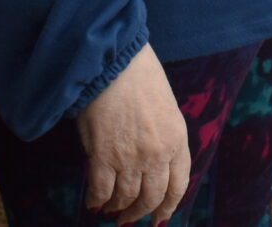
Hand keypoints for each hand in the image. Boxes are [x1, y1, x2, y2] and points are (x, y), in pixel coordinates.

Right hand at [76, 45, 190, 224]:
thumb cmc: (139, 76)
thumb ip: (164, 140)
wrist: (114, 60)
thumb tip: (153, 168)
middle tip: (128, 218)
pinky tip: (93, 202)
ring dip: (117, 208)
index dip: (168, 206)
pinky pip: (101, 189)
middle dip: (140, 212)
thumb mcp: (166, 109)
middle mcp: (158, 153)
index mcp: (177, 139)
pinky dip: (97, 199)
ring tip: (110, 209)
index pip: (178, 185)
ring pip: (127, 198)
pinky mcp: (104, 155)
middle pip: (152, 197)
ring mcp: (131, 157)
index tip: (159, 218)